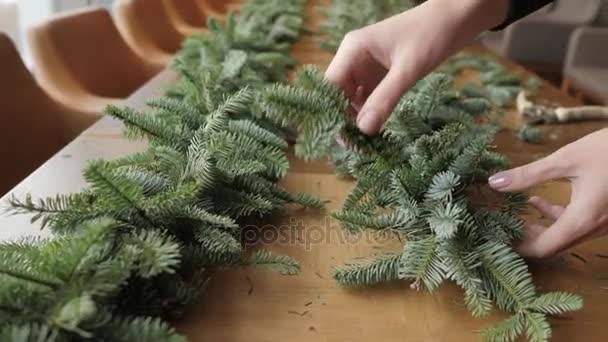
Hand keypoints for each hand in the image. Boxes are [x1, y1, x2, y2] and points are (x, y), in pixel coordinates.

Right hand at [324, 0, 508, 134]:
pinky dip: (370, 115)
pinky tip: (373, 133)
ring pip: (352, 99)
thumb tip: (363, 130)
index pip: (330, 85)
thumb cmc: (431, 35)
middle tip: (353, 147)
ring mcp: (366, 69)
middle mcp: (354, 59)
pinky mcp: (379, 77)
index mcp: (353, 50)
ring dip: (356, 120)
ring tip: (362, 145)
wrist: (456, 19)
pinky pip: (368, 99)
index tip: (339, 137)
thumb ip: (385, 98)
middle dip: (343, 119)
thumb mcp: (408, 69)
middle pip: (338, 95)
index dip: (331, 111)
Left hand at [489, 128, 607, 257]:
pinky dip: (552, 217)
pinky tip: (534, 201)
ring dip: (536, 228)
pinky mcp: (604, 214)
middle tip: (497, 227)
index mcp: (582, 219)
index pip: (543, 248)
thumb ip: (528, 175)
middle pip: (552, 246)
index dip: (517, 246)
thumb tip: (494, 182)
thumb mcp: (565, 160)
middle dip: (523, 238)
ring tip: (509, 216)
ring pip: (563, 236)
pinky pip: (574, 224)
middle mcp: (593, 228)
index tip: (495, 238)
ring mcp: (601, 223)